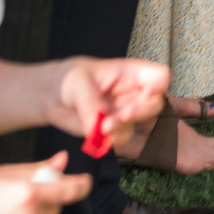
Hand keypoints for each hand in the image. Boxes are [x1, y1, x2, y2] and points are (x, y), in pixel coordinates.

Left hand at [46, 56, 170, 143]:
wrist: (54, 96)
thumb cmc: (70, 78)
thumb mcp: (78, 82)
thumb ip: (90, 102)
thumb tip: (99, 125)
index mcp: (130, 73)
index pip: (159, 76)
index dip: (159, 86)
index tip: (147, 94)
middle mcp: (132, 93)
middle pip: (154, 104)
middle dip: (140, 112)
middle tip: (120, 116)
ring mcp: (123, 112)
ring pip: (138, 125)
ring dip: (122, 129)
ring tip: (102, 128)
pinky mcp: (112, 128)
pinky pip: (121, 138)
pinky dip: (111, 140)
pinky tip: (98, 135)